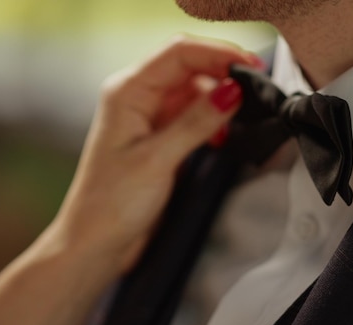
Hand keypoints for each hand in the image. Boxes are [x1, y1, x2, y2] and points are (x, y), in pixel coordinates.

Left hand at [48, 36, 260, 273]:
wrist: (95, 243)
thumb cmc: (110, 205)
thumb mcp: (157, 159)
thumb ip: (196, 122)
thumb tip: (232, 90)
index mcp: (127, 92)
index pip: (179, 53)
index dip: (218, 53)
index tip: (250, 66)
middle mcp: (136, 98)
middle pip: (188, 67)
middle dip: (223, 72)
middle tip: (256, 85)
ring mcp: (149, 118)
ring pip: (194, 91)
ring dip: (220, 98)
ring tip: (245, 111)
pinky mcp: (160, 138)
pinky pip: (193, 116)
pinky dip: (212, 120)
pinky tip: (223, 135)